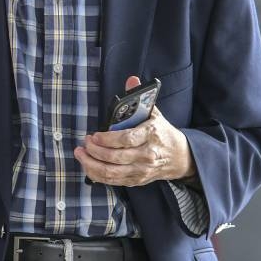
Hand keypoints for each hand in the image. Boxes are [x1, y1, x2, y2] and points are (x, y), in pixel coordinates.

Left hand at [75, 78, 196, 186]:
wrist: (180, 157)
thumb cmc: (162, 132)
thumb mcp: (154, 113)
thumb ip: (139, 97)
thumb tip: (131, 79)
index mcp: (151, 135)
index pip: (126, 139)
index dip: (107, 139)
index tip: (94, 135)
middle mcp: (147, 155)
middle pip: (116, 157)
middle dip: (95, 151)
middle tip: (84, 143)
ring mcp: (142, 170)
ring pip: (112, 172)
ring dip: (91, 164)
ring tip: (81, 154)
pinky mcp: (137, 180)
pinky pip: (113, 181)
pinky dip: (97, 175)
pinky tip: (88, 166)